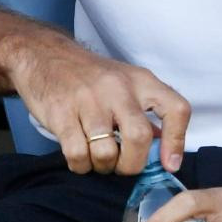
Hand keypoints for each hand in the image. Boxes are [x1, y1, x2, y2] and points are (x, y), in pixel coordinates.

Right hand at [1, 31, 189, 174]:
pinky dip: (80, 165)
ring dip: (102, 166)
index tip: (169, 164)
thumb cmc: (90, 77)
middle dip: (131, 165)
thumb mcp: (125, 83)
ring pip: (106, 152)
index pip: (176, 109)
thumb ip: (145, 114)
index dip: (177, 141)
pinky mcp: (61, 112)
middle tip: (121, 166)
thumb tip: (164, 153)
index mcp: (141, 81)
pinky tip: (79, 156)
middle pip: (139, 138)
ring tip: (97, 158)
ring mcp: (88, 99)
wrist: (44, 55)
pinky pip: (77, 155)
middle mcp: (118, 88)